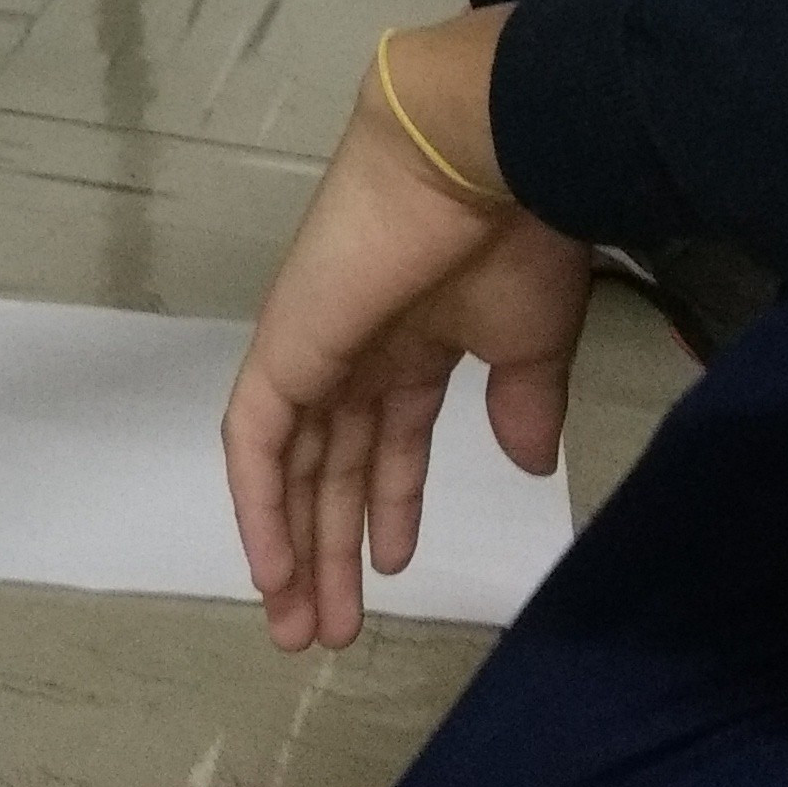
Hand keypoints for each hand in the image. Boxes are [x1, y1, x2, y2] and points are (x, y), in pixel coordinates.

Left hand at [222, 9, 591, 653]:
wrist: (481, 154)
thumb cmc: (516, 236)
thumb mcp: (530, 341)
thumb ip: (521, 405)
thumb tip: (526, 462)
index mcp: (415, 344)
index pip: (385, 443)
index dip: (387, 508)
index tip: (396, 572)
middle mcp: (356, 349)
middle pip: (330, 467)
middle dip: (330, 550)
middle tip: (326, 632)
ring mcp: (314, 346)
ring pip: (290, 465)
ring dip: (294, 546)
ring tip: (301, 624)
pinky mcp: (285, 345)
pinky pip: (258, 437)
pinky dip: (260, 504)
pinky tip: (273, 566)